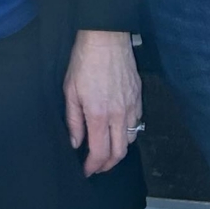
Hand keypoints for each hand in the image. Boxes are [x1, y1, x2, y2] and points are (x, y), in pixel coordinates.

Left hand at [64, 29, 141, 175]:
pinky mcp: (139, 95)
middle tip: (97, 166)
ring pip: (131, 139)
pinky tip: (118, 128)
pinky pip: (137, 122)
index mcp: (99, 115)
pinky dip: (128, 131)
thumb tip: (76, 143)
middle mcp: (119, 114)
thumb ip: (74, 121)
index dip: (93, 167)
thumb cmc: (84, 61)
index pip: (100, 153)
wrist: (106, 37)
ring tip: (107, 149)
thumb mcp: (70, 91)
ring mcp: (132, 105)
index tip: (86, 171)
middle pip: (119, 153)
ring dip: (119, 149)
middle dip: (107, 164)